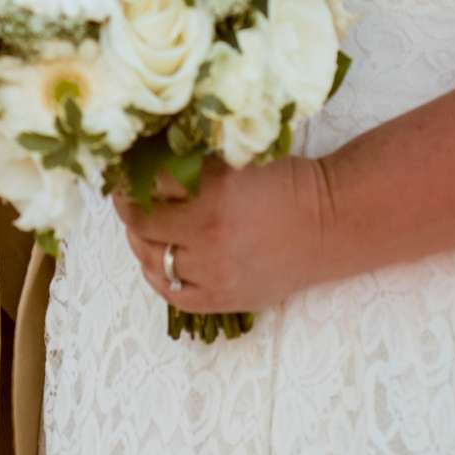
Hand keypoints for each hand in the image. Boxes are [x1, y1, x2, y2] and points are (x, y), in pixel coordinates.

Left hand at [112, 155, 332, 315]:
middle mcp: (209, 234)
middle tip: (128, 196)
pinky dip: (156, 275)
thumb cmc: (285, 183)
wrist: (328, 224)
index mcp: (213, 192)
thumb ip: (195, 162)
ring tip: (144, 227)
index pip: (148, 184)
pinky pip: (171, 293)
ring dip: (140, 240)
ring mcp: (214, 272)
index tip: (127, 169)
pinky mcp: (222, 298)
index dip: (131, 175)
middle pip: (141, 223)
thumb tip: (147, 155)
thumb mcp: (238, 160)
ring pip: (151, 259)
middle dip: (129, 207)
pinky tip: (156, 260)